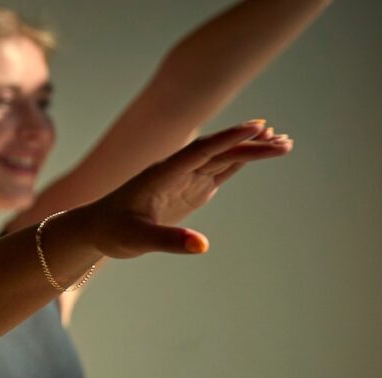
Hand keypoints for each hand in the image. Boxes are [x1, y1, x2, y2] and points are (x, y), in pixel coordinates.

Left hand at [74, 120, 292, 259]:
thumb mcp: (138, 238)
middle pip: (219, 152)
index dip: (228, 139)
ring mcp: (185, 178)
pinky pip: (218, 170)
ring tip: (284, 143)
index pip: (200, 150)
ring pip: (222, 158)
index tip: (257, 126)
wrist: (97, 229)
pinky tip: (259, 151)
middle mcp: (177, 170)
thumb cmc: (113, 231)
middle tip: (285, 142)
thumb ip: (168, 240)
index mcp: (163, 173)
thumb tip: (202, 246)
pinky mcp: (189, 189)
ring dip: (251, 150)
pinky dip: (239, 160)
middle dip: (251, 145)